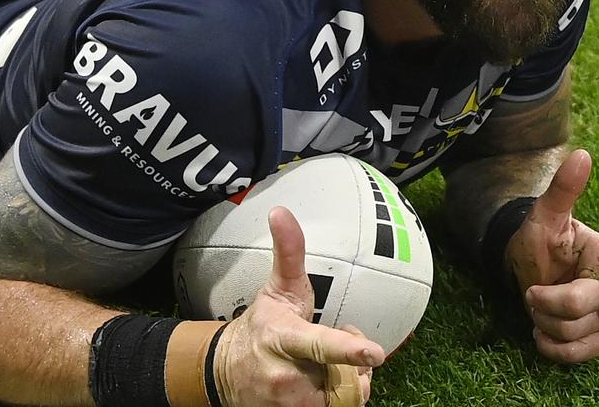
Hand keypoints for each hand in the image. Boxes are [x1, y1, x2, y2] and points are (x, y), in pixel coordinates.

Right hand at [215, 207, 383, 406]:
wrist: (223, 373)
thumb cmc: (261, 326)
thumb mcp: (277, 289)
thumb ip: (289, 253)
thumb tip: (281, 211)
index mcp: (284, 338)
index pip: (320, 344)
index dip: (349, 349)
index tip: (375, 352)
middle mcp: (285, 377)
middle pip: (346, 376)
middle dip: (353, 362)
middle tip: (340, 344)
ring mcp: (287, 404)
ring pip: (344, 398)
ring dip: (346, 383)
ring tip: (325, 368)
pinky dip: (336, 399)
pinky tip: (320, 386)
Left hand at [505, 149, 598, 363]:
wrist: (531, 270)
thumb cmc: (542, 241)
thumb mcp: (545, 215)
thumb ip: (563, 189)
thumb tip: (581, 154)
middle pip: (583, 304)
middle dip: (547, 300)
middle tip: (533, 290)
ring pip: (578, 332)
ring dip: (546, 323)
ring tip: (541, 307)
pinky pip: (582, 354)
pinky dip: (555, 349)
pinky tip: (544, 335)